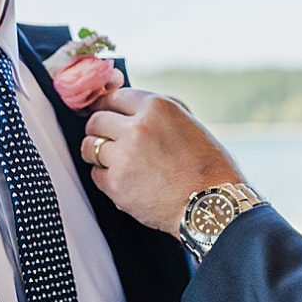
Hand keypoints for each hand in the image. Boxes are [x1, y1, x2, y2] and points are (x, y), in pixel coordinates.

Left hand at [81, 88, 244, 235]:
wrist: (211, 204)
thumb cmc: (205, 164)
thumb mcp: (185, 120)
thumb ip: (154, 110)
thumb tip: (125, 106)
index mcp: (155, 107)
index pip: (113, 97)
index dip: (108, 107)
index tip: (106, 114)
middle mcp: (137, 128)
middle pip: (96, 120)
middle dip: (100, 129)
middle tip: (107, 138)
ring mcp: (124, 157)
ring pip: (90, 146)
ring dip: (97, 152)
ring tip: (113, 160)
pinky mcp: (117, 186)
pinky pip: (96, 175)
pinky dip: (105, 177)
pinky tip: (122, 179)